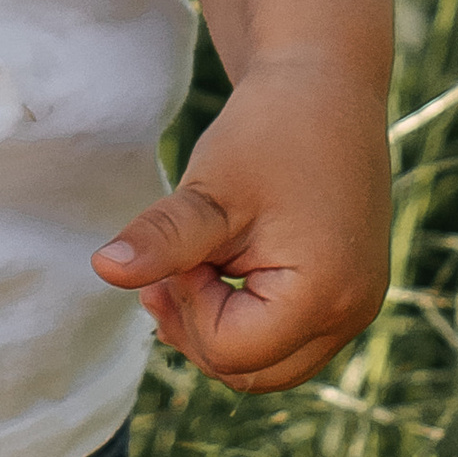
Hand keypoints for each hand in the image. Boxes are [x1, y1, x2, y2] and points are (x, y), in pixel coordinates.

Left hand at [91, 52, 391, 394]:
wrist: (326, 84)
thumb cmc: (269, 130)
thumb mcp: (209, 188)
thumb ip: (161, 240)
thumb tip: (102, 270)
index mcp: (324, 296)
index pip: (229, 350)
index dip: (189, 304)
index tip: (187, 242)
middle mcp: (350, 315)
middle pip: (251, 372)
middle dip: (199, 327)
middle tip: (173, 264)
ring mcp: (355, 307)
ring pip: (270, 363)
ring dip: (222, 325)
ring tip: (194, 262)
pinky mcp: (348, 292)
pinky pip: (289, 336)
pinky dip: (249, 314)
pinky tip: (222, 263)